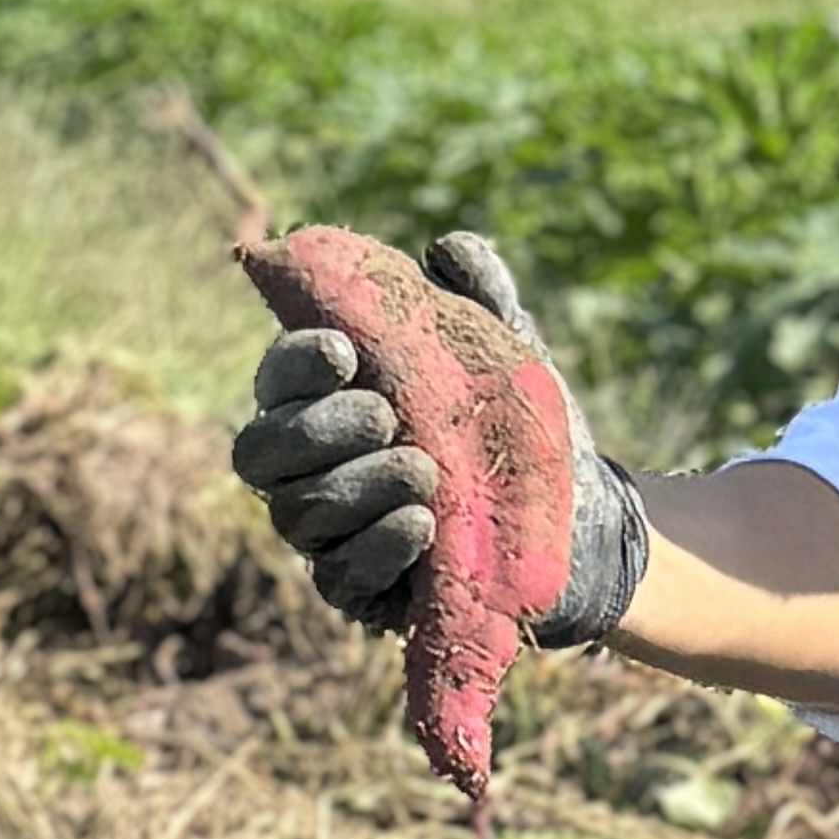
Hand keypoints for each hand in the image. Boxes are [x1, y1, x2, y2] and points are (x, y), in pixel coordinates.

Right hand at [225, 232, 643, 639]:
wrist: (577, 518)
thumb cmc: (521, 426)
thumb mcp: (506, 356)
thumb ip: (477, 297)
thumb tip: (445, 249)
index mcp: (327, 401)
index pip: (277, 378)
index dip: (294, 364)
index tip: (345, 352)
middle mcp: (310, 468)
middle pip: (261, 453)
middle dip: (315, 429)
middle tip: (382, 413)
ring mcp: (328, 534)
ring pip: (297, 514)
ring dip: (355, 487)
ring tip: (421, 469)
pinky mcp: (359, 589)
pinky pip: (340, 577)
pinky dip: (377, 548)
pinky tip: (422, 524)